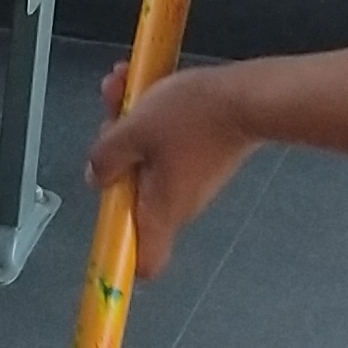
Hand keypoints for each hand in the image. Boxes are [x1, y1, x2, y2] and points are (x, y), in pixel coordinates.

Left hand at [85, 66, 257, 277]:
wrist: (251, 95)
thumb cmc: (194, 117)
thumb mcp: (134, 130)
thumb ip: (107, 157)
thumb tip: (96, 176)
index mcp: (161, 212)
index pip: (145, 264)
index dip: (121, 251)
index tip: (105, 220)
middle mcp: (180, 204)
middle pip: (134, 197)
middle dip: (117, 157)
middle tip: (111, 121)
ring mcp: (194, 179)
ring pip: (147, 160)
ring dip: (131, 125)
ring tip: (122, 86)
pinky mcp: (204, 154)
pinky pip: (167, 143)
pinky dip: (153, 118)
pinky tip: (144, 83)